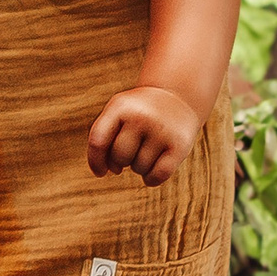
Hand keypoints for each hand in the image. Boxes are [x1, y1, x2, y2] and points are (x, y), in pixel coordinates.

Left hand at [86, 86, 202, 186]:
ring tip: (148, 149)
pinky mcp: (180, 145)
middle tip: (134, 148)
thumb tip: (104, 171)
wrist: (177, 97)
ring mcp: (162, 130)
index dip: (96, 161)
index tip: (100, 172)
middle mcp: (141, 116)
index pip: (98, 141)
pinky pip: (157, 176)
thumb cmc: (139, 112)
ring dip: (140, 167)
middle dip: (122, 161)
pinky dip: (152, 178)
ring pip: (139, 168)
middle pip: (120, 157)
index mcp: (120, 107)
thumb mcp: (118, 113)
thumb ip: (103, 138)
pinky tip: (155, 167)